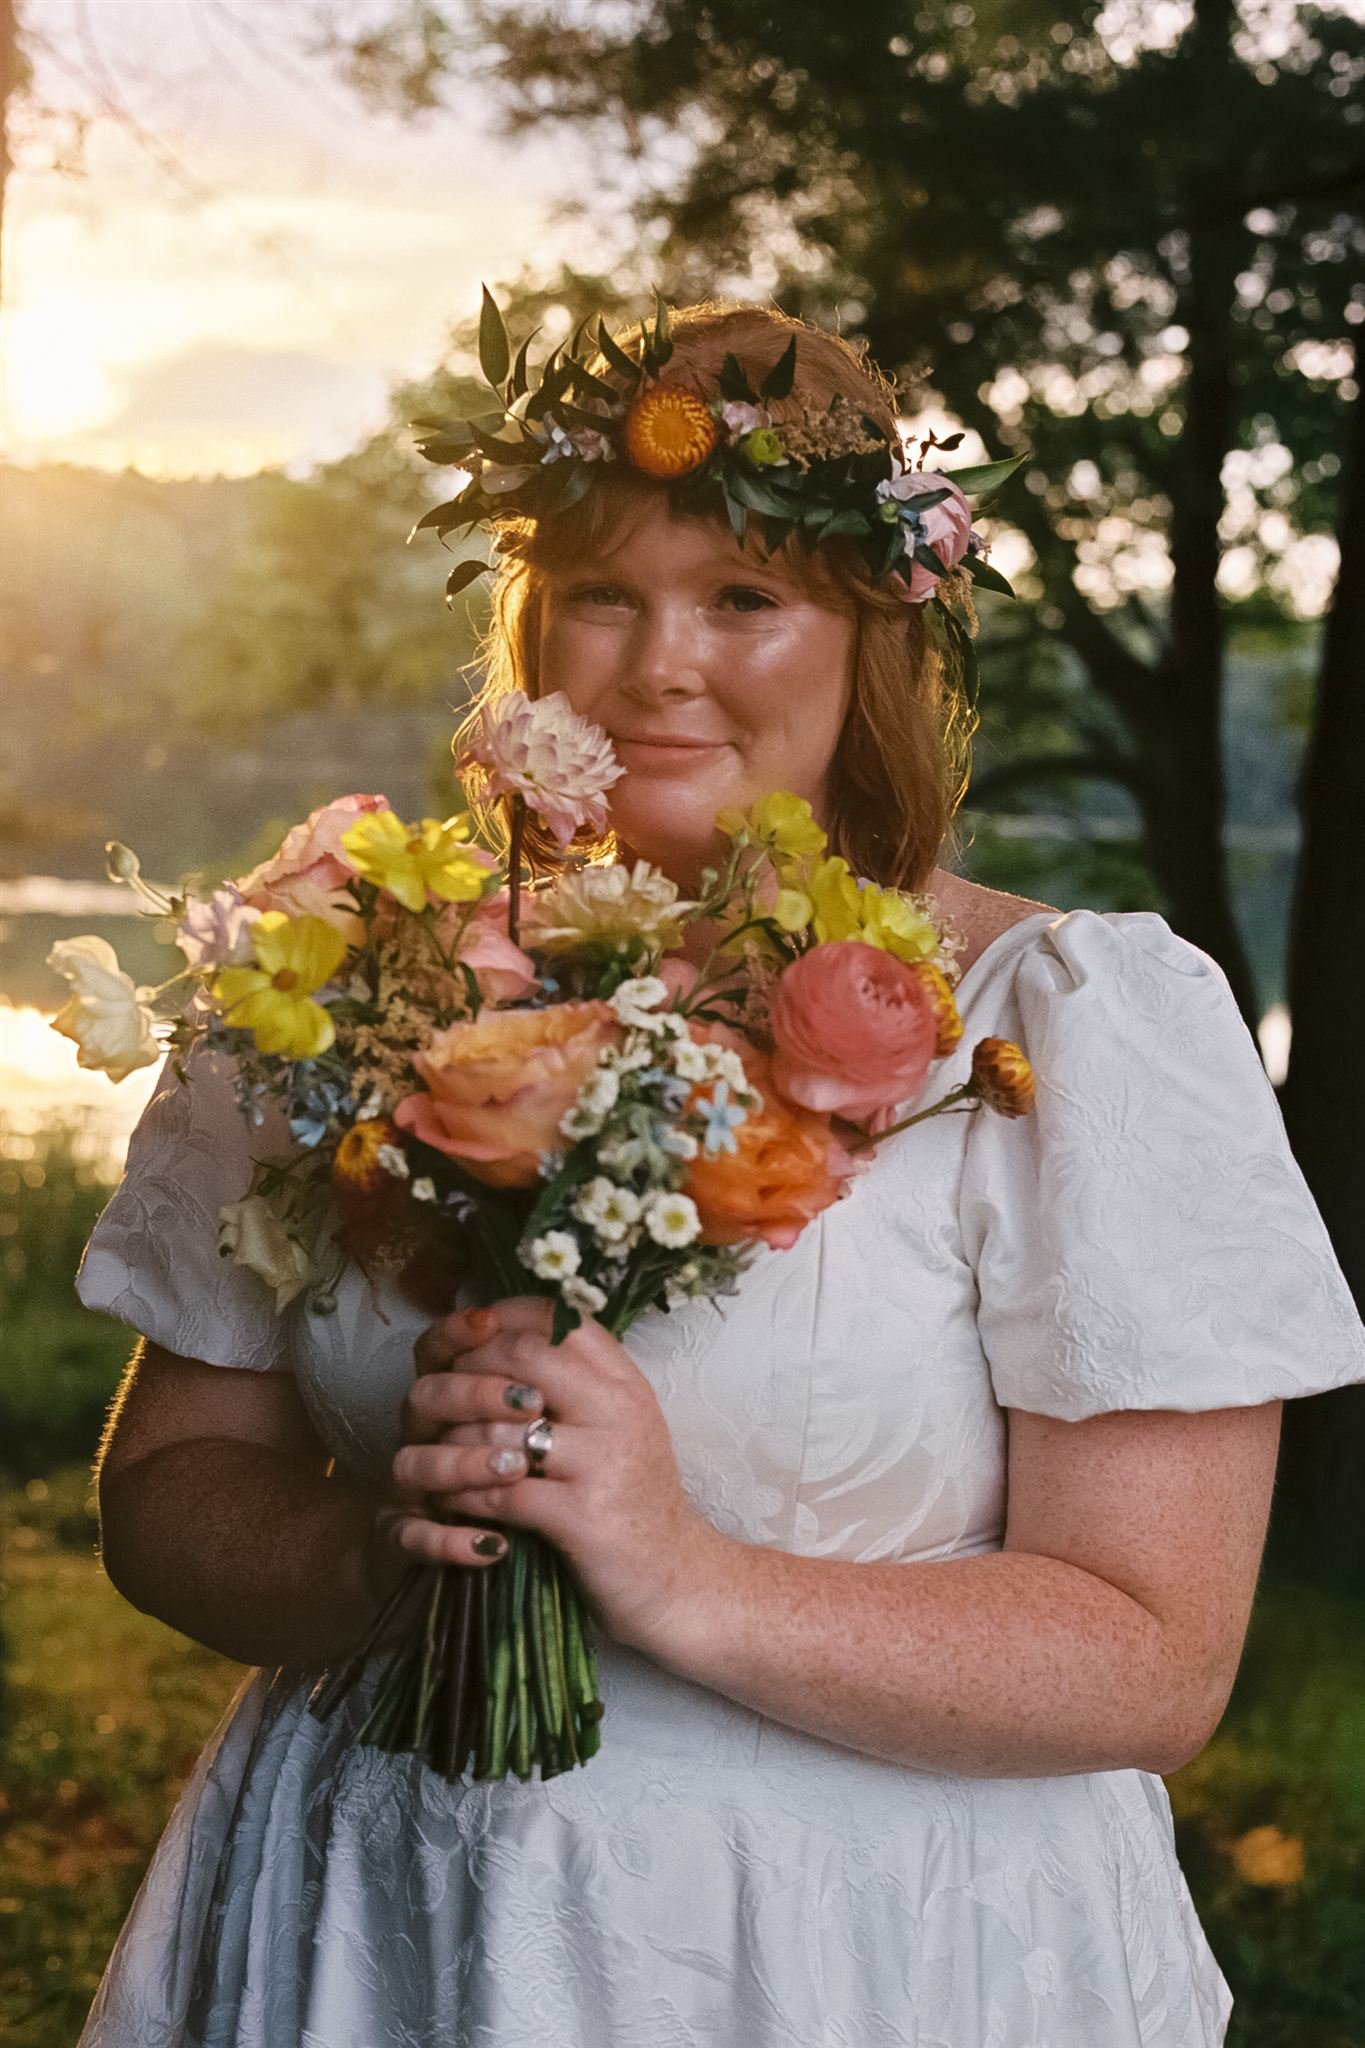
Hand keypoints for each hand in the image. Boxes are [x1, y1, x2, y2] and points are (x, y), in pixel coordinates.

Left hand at [388, 1297, 732, 1656]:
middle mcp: (619, 1410)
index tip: (467, 1337)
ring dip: (456, 1442)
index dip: (502, 1318)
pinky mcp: (581, 1516)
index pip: (559, 1317)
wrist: (678, 1580)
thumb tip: (508, 1336)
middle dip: (469, 1374)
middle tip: (444, 1399)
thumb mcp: (622, 1424)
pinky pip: (500, 1491)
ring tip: (441, 1454)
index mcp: (626, 1382)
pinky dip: (467, 1495)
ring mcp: (602, 1462)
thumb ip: (579, 1381)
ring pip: (501, 1426)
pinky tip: (455, 1501)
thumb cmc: (634, 1497)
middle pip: (524, 1356)